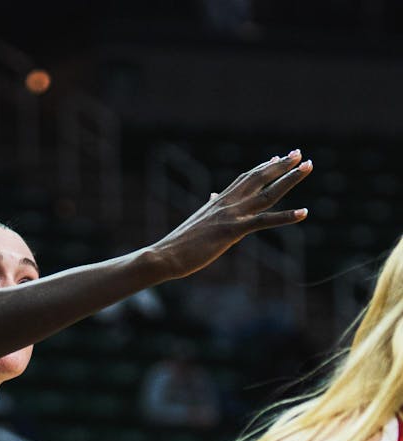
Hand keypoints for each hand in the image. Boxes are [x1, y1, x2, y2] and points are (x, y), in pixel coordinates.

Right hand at [152, 150, 311, 279]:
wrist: (163, 255)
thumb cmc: (178, 244)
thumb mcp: (196, 221)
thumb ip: (208, 207)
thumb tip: (212, 196)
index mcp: (218, 202)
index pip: (244, 179)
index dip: (263, 167)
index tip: (279, 157)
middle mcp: (226, 204)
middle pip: (259, 179)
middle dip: (281, 166)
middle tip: (300, 154)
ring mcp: (230, 216)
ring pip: (267, 193)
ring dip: (290, 179)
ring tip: (307, 167)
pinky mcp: (232, 231)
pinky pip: (263, 221)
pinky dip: (285, 217)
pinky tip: (304, 212)